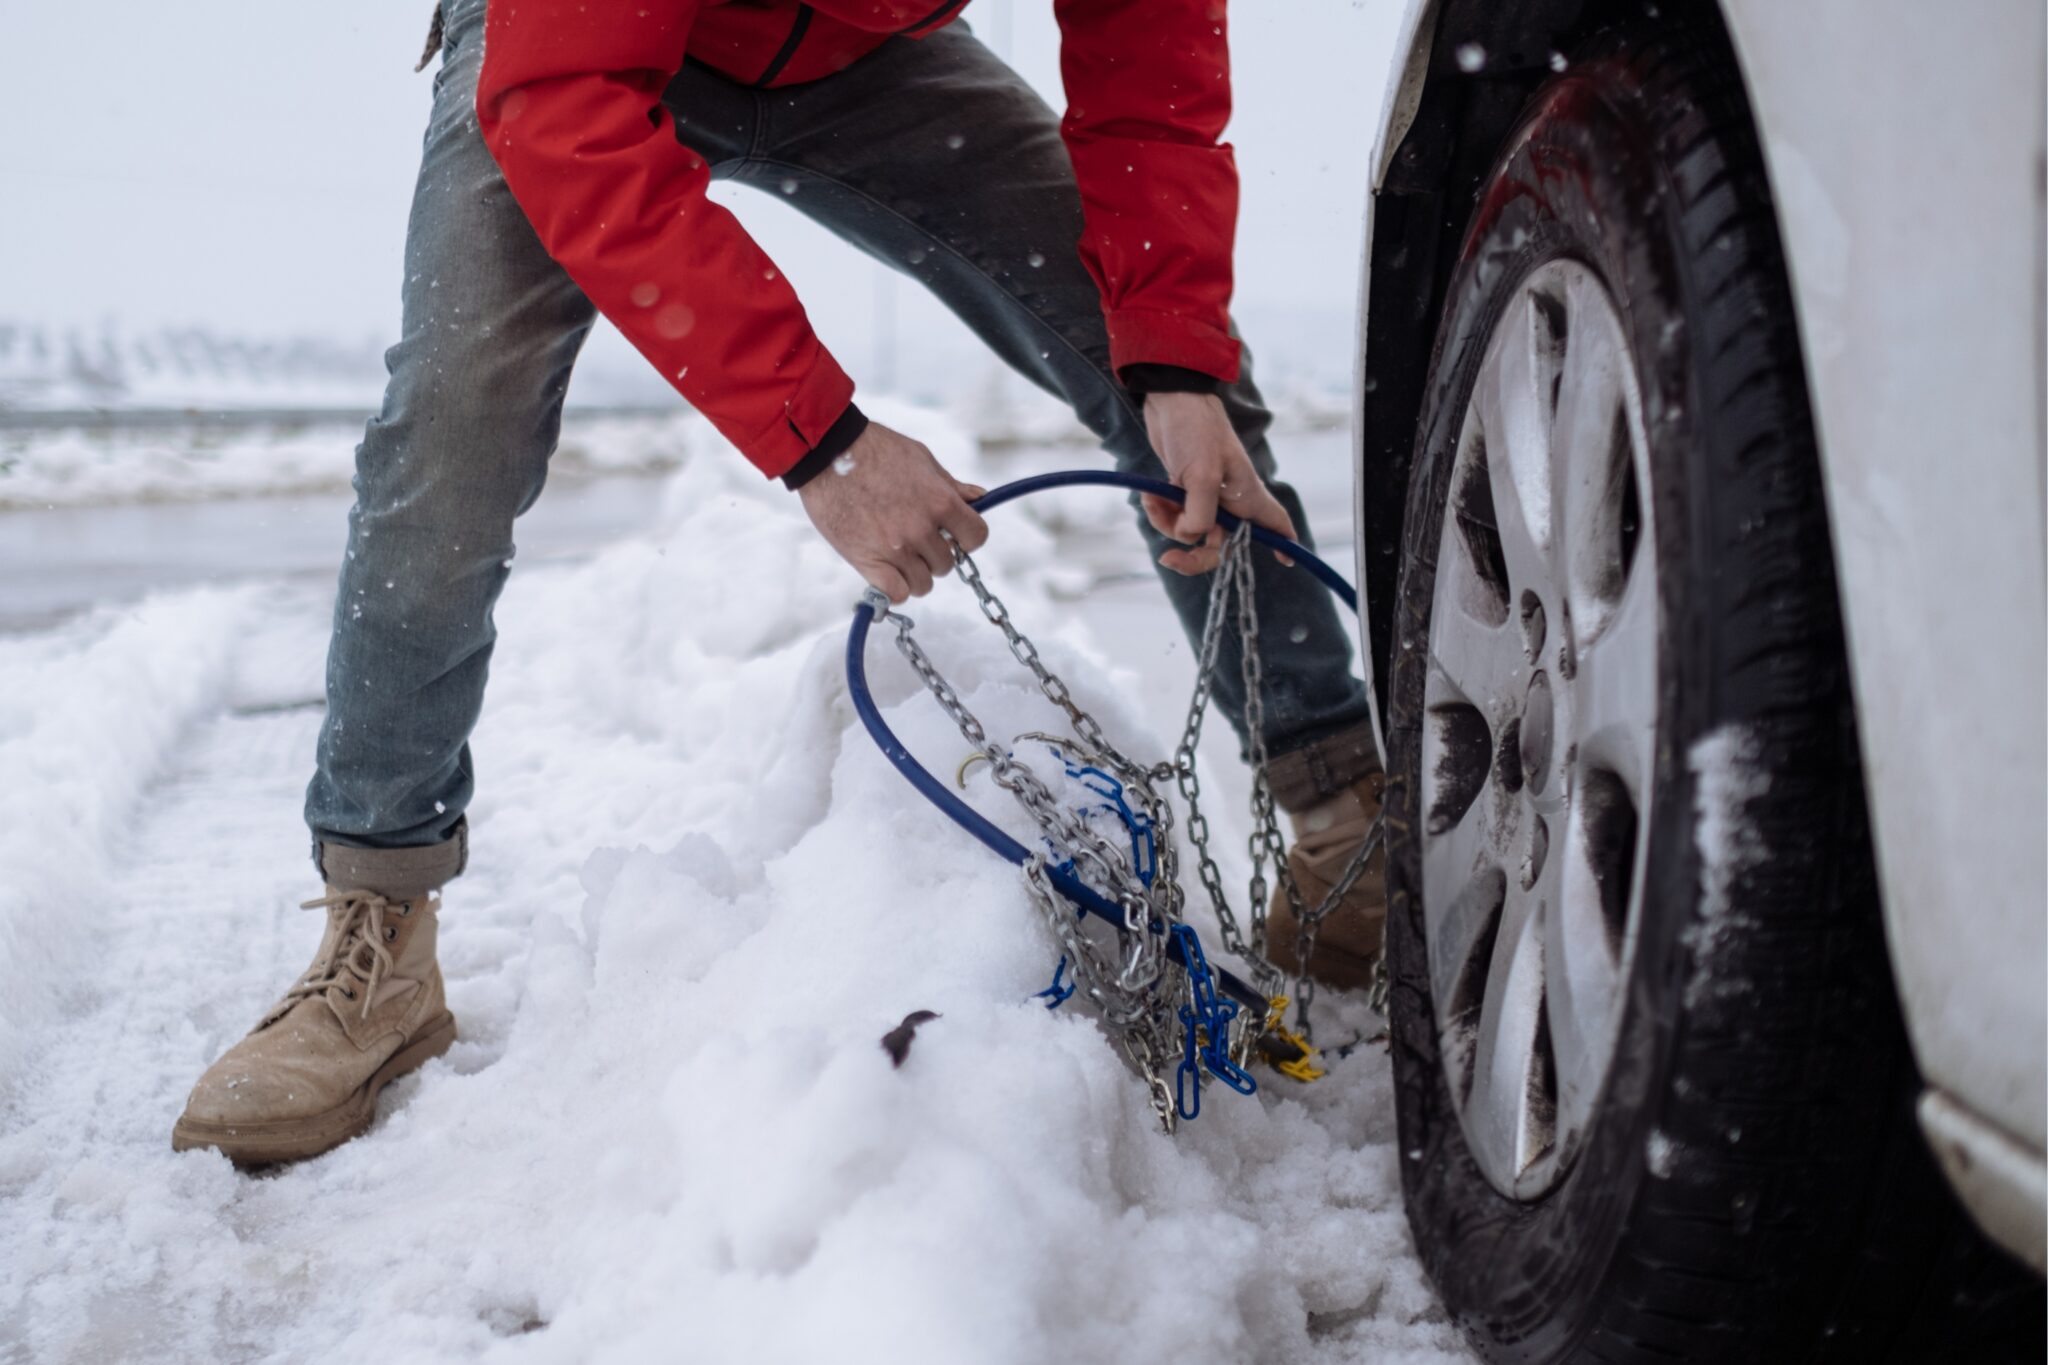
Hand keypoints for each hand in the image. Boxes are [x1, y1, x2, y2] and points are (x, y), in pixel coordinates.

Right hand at [797, 420, 988, 602]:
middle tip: (913, 539)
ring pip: (923, 583)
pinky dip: (894, 588)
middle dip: (933, 554)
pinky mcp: (868, 561)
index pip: (976, 538)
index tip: (952, 535)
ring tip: (897, 554)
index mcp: (941, 502)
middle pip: (946, 564)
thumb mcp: (921, 459)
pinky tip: (886, 573)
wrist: (828, 453)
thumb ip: (951, 485)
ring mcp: (896, 549)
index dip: (966, 538)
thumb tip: (980, 498)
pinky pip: (897, 594)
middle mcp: (922, 529)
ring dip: (914, 573)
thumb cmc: (874, 450)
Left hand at [1138, 391, 1297, 574]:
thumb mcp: (1202, 476)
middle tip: (1168, 559)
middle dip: (1192, 555)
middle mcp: (1231, 500)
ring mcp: (1208, 496)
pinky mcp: (1186, 490)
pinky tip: (1152, 495)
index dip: (1283, 545)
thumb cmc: (1196, 431)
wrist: (1171, 401)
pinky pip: (1174, 516)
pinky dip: (1160, 511)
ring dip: (1167, 523)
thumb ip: (1200, 514)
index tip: (1285, 562)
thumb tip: (1190, 538)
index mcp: (1246, 496)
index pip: (1275, 525)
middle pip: (1219, 545)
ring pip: (1190, 532)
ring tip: (1154, 501)